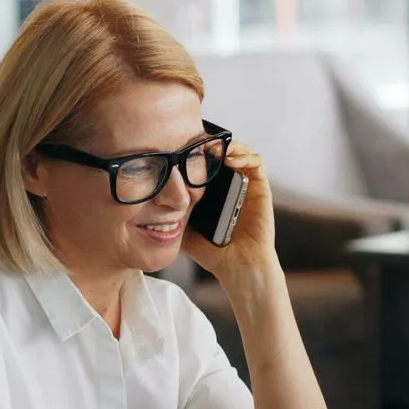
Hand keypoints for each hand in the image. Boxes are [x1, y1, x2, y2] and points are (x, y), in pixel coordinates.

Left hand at [182, 141, 277, 281]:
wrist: (237, 265)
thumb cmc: (213, 252)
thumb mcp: (183, 229)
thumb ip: (171, 215)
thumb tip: (147, 203)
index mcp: (213, 192)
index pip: (207, 163)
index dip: (197, 152)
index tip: (182, 147)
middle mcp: (230, 186)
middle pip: (224, 153)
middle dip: (212, 144)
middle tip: (197, 142)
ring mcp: (246, 185)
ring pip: (241, 152)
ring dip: (229, 145)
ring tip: (214, 149)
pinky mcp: (260, 188)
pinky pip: (257, 162)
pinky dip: (245, 154)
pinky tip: (230, 159)